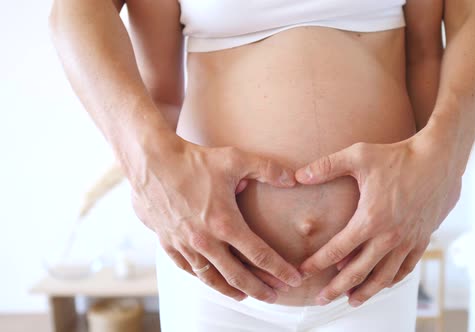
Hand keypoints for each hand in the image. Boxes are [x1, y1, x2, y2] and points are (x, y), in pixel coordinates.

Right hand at [131, 137, 302, 302]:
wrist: (151, 161)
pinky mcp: (168, 242)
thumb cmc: (195, 160)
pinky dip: (204, 278)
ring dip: (231, 290)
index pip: (260, 255)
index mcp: (225, 224)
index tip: (294, 280)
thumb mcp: (235, 159)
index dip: (280, 270)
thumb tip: (293, 178)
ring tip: (246, 296)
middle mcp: (206, 240)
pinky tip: (212, 280)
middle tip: (275, 297)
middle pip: (238, 275)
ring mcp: (185, 244)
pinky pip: (188, 269)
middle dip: (260, 289)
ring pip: (212, 278)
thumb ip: (267, 169)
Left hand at [295, 133, 462, 306]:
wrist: (439, 159)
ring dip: (366, 291)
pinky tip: (383, 284)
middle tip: (321, 300)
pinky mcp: (423, 239)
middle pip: (358, 272)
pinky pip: (406, 268)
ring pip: (384, 277)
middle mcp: (389, 236)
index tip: (303, 272)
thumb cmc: (398, 156)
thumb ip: (325, 167)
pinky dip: (392, 280)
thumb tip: (297, 176)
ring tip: (352, 300)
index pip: (337, 249)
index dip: (317, 263)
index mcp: (370, 219)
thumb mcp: (358, 156)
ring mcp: (408, 240)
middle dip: (337, 288)